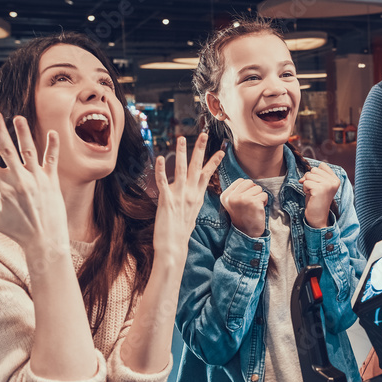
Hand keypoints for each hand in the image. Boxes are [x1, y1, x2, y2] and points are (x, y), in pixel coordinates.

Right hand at [0, 111, 68, 249]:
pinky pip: (52, 160)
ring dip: (24, 133)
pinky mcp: (52, 181)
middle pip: (6, 150)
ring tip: (18, 117)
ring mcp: (37, 179)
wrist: (44, 241)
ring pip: (29, 151)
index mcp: (2, 187)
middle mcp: (19, 180)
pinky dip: (53, 147)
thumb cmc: (16, 231)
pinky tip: (53, 132)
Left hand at [153, 134, 224, 257]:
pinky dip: (162, 169)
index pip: (207, 175)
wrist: (174, 247)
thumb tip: (189, 197)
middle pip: (198, 168)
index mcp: (197, 197)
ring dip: (182, 153)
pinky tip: (161, 158)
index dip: (213, 162)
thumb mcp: (190, 215)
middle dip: (201, 150)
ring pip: (182, 170)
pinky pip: (163, 181)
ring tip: (181, 138)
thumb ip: (189, 202)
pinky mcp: (167, 201)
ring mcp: (179, 197)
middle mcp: (191, 195)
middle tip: (204, 135)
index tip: (220, 151)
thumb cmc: (180, 235)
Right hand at [221, 178, 267, 237]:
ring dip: (259, 197)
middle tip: (250, 204)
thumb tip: (248, 181)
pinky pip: (264, 195)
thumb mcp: (233, 202)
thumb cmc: (243, 216)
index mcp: (225, 195)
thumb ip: (237, 191)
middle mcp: (232, 196)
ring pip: (258, 188)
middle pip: (250, 182)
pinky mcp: (254, 202)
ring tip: (254, 207)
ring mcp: (243, 199)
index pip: (241, 181)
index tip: (245, 201)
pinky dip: (264, 202)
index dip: (247, 189)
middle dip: (253, 191)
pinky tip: (258, 209)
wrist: (247, 232)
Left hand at [300, 162, 339, 228]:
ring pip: (309, 175)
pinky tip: (311, 196)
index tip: (317, 184)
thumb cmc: (316, 200)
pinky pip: (306, 182)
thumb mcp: (318, 185)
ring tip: (313, 193)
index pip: (322, 165)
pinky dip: (305, 189)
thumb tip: (303, 177)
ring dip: (307, 184)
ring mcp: (328, 185)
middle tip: (314, 190)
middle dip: (310, 179)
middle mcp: (333, 181)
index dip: (315, 173)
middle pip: (314, 169)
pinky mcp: (320, 189)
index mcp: (335, 179)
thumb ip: (315, 176)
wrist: (318, 217)